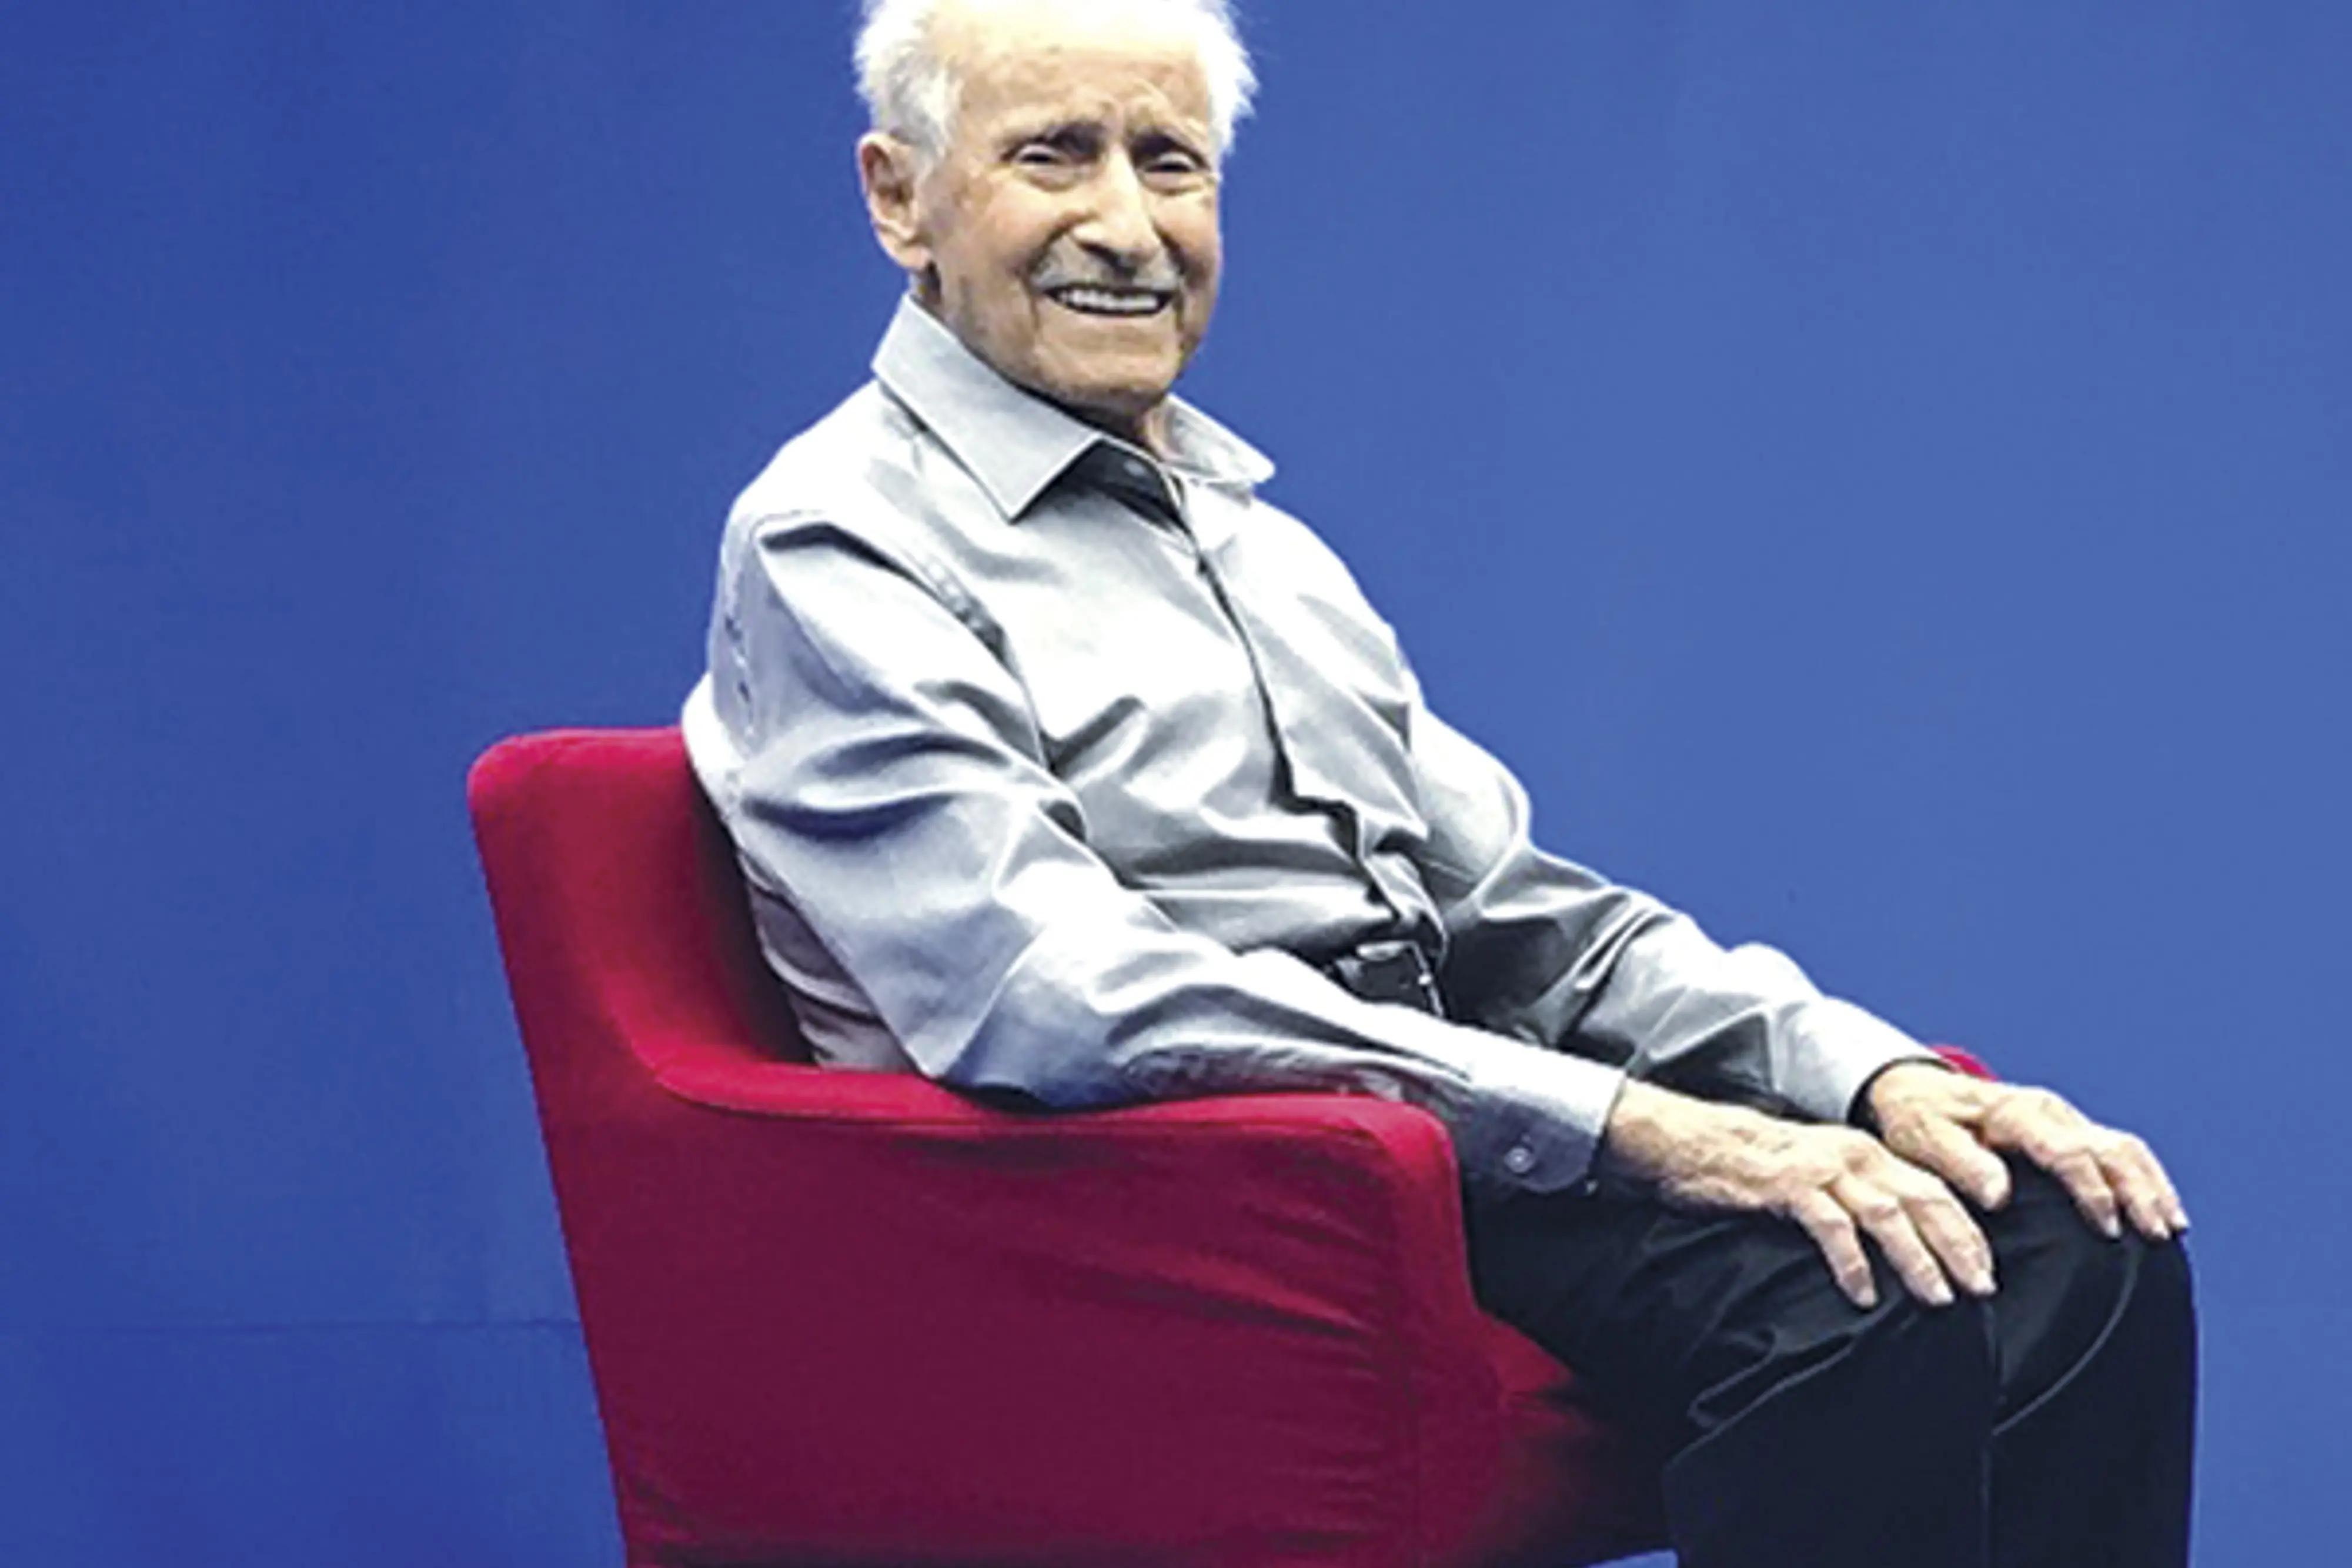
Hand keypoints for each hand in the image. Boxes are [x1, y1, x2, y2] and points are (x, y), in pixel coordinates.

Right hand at [1597, 1079, 1995, 1309]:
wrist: (1691, 1141)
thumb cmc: (1754, 1169)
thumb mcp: (1817, 1177)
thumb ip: (1856, 1200)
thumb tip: (1899, 1247)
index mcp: (1866, 1154)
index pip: (1933, 1190)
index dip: (1967, 1231)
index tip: (1989, 1273)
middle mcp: (1853, 1155)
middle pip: (1923, 1198)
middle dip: (1959, 1245)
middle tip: (1982, 1290)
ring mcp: (1820, 1168)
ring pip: (1886, 1212)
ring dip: (1917, 1256)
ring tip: (1938, 1298)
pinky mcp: (1787, 1184)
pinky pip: (1830, 1224)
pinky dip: (1852, 1259)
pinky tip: (1863, 1292)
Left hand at [1863, 1062, 2187, 1241]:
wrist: (1917, 1091)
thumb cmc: (1919, 1121)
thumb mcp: (1923, 1139)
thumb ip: (1959, 1163)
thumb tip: (1997, 1194)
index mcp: (2013, 1113)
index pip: (2066, 1150)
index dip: (2091, 1189)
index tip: (2107, 1227)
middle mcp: (2048, 1111)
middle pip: (2109, 1147)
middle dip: (2138, 1190)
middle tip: (2156, 1234)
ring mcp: (2064, 1118)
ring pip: (2123, 1146)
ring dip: (2151, 1184)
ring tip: (2170, 1227)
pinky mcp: (2071, 1128)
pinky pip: (2121, 1148)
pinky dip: (2146, 1177)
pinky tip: (2161, 1209)